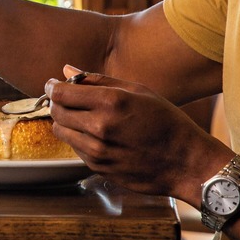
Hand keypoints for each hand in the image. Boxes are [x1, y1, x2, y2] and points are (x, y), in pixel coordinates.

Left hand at [45, 66, 230, 201]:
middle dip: (57, 103)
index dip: (53, 87)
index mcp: (111, 102)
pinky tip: (97, 135)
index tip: (53, 84)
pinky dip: (78, 139)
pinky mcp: (98, 168)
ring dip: (65, 122)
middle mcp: (100, 127)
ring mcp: (98, 151)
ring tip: (83, 116)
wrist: (186, 162)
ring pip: (61, 132)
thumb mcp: (138, 91)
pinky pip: (75, 148)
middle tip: (66, 98)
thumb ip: (98, 80)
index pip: (61, 93)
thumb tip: (66, 70)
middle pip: (56, 112)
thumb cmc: (166, 121)